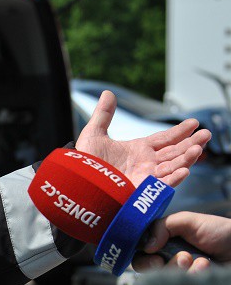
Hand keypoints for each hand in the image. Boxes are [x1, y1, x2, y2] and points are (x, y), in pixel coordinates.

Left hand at [75, 91, 209, 186]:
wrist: (78, 182)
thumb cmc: (86, 162)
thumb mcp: (94, 134)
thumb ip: (103, 114)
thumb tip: (108, 93)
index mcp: (139, 150)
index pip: (164, 139)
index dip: (179, 131)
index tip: (194, 122)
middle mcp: (147, 163)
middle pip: (174, 152)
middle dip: (191, 143)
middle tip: (207, 133)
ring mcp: (147, 177)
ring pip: (172, 166)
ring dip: (187, 158)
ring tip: (199, 147)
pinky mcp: (143, 191)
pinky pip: (162, 185)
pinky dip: (174, 178)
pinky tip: (185, 169)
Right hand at [133, 212, 230, 271]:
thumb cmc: (221, 233)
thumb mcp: (188, 220)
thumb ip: (161, 226)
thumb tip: (146, 246)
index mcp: (163, 244)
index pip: (139, 253)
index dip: (141, 255)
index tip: (152, 253)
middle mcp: (168, 261)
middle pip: (146, 270)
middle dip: (159, 264)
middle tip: (182, 257)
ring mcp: (180, 277)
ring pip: (162, 282)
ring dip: (180, 268)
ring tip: (200, 261)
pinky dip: (194, 276)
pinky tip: (207, 268)